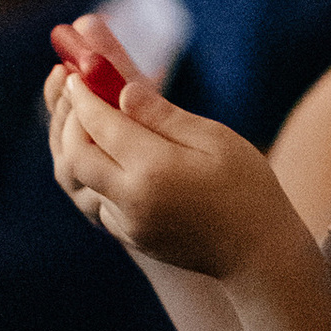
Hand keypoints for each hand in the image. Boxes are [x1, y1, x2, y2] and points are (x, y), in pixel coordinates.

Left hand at [47, 48, 302, 282]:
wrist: (259, 254)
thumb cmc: (247, 188)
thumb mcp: (214, 139)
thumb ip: (163, 115)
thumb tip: (123, 90)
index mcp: (153, 168)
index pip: (100, 124)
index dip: (83, 96)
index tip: (74, 75)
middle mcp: (132, 199)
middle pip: (75, 156)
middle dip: (71, 123)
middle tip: (80, 98)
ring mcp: (129, 223)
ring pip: (84, 182)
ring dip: (83, 149)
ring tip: (96, 123)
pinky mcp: (133, 238)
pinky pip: (101, 201)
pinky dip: (101, 176)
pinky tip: (121, 160)